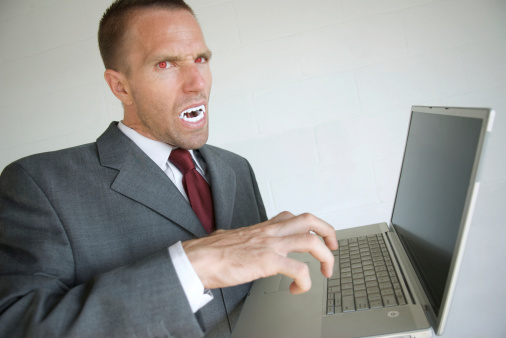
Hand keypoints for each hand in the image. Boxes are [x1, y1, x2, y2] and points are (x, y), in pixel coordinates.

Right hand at [182, 211, 337, 293]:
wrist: (197, 259)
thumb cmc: (210, 253)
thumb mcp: (232, 238)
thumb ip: (244, 241)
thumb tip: (242, 246)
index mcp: (262, 227)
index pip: (293, 217)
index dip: (310, 226)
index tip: (317, 237)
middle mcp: (270, 232)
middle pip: (310, 220)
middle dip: (329, 233)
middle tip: (333, 247)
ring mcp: (271, 245)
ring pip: (312, 242)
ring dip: (326, 257)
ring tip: (325, 272)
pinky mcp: (268, 261)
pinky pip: (300, 270)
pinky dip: (306, 282)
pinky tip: (297, 289)